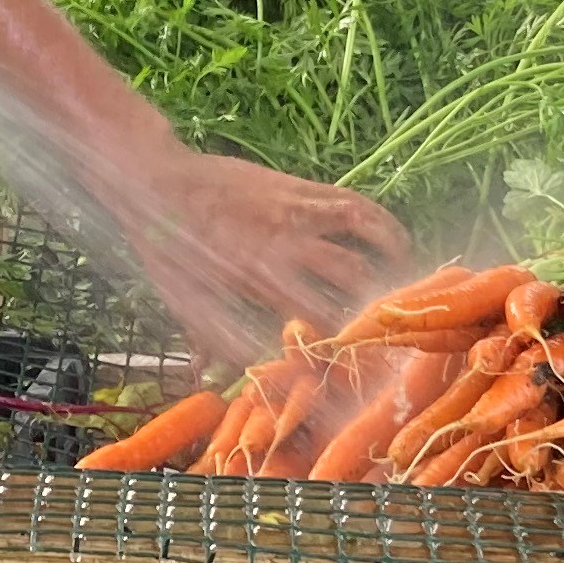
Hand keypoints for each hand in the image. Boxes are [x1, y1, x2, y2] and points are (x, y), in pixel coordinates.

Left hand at [98, 145, 411, 366]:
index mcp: (258, 282)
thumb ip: (211, 342)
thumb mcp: (185, 303)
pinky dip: (379, 219)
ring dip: (393, 257)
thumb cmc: (166, 247)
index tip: (359, 366)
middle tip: (393, 328)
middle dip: (377, 308)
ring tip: (409, 278)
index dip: (342, 347)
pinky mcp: (298, 188)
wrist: (154, 180)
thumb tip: (219, 381)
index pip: (316, 322)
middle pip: (351, 281)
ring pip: (362, 234)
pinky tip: (393, 235)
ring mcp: (295, 213)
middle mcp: (285, 248)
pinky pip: (351, 202)